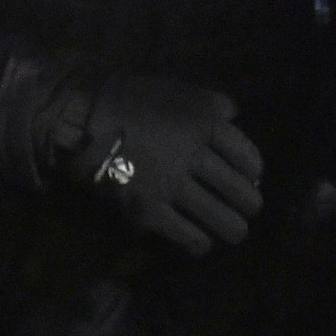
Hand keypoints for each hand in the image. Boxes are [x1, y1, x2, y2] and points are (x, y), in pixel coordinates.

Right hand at [61, 75, 263, 256]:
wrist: (82, 121)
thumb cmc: (132, 101)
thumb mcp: (179, 90)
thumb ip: (212, 104)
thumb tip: (235, 118)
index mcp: (206, 125)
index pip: (247, 155)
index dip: (254, 171)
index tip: (253, 178)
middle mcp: (195, 156)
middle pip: (238, 189)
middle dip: (249, 203)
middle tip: (250, 210)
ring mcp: (172, 185)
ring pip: (217, 216)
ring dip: (232, 228)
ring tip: (236, 233)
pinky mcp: (149, 209)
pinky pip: (184, 234)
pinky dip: (198, 243)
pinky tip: (202, 245)